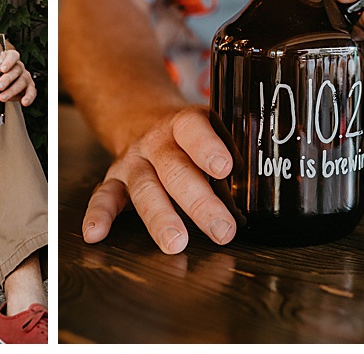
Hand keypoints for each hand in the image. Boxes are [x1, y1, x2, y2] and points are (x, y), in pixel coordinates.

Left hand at [0, 48, 36, 105]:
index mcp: (8, 58)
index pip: (13, 55)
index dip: (9, 61)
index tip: (1, 69)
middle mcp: (19, 66)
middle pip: (17, 70)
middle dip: (8, 79)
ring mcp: (24, 76)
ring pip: (23, 81)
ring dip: (13, 90)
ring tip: (2, 98)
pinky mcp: (28, 87)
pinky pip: (32, 91)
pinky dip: (29, 97)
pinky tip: (24, 103)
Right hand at [82, 107, 236, 253]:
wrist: (143, 119)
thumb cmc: (190, 136)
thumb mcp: (213, 127)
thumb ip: (233, 147)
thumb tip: (267, 182)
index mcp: (184, 124)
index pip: (193, 129)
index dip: (207, 147)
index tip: (224, 167)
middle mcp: (156, 142)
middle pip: (174, 169)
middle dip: (199, 202)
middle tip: (222, 230)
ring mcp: (133, 162)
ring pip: (145, 189)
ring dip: (160, 218)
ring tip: (176, 243)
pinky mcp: (114, 180)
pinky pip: (104, 196)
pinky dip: (98, 215)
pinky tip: (96, 234)